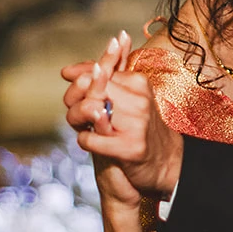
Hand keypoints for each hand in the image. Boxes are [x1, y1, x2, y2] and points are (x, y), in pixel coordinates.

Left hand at [62, 34, 140, 209]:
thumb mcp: (125, 98)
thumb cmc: (138, 127)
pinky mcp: (131, 147)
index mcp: (138, 82)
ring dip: (77, 121)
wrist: (165, 161)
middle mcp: (139, 100)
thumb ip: (101, 81)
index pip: (96, 69)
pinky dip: (85, 141)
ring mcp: (137, 123)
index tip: (69, 78)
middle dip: (73, 99)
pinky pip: (88, 138)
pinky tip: (95, 142)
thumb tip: (67, 71)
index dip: (78, 79)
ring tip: (86, 127)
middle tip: (79, 113)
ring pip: (86, 109)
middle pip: (87, 85)